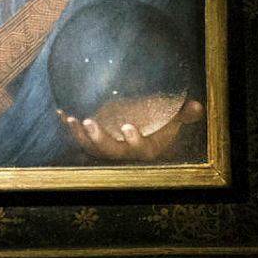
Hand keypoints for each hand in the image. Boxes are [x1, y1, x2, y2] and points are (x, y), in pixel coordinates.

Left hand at [55, 100, 204, 161]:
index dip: (133, 140)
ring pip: (90, 147)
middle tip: (89, 122)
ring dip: (79, 135)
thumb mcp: (172, 117)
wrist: (142, 124)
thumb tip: (196, 106)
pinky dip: (68, 127)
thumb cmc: (159, 121)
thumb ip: (183, 113)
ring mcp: (106, 147)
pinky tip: (60, 112)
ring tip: (71, 119)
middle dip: (99, 139)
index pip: (139, 149)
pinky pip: (79, 136)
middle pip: (110, 151)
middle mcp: (123, 151)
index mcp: (144, 148)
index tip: (128, 126)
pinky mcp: (93, 139)